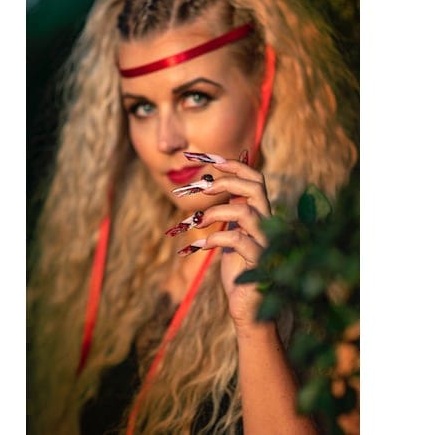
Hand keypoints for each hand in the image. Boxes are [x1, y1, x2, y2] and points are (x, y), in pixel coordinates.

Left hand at [197, 158, 270, 328]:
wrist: (248, 307)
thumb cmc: (238, 271)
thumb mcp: (230, 236)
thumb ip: (228, 214)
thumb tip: (211, 186)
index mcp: (260, 215)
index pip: (255, 179)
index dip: (235, 166)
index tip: (210, 159)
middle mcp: (268, 225)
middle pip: (255, 187)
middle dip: (225, 182)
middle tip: (200, 189)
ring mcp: (266, 242)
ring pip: (245, 211)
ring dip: (215, 212)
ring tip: (197, 223)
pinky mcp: (259, 261)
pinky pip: (238, 239)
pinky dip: (215, 238)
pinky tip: (201, 246)